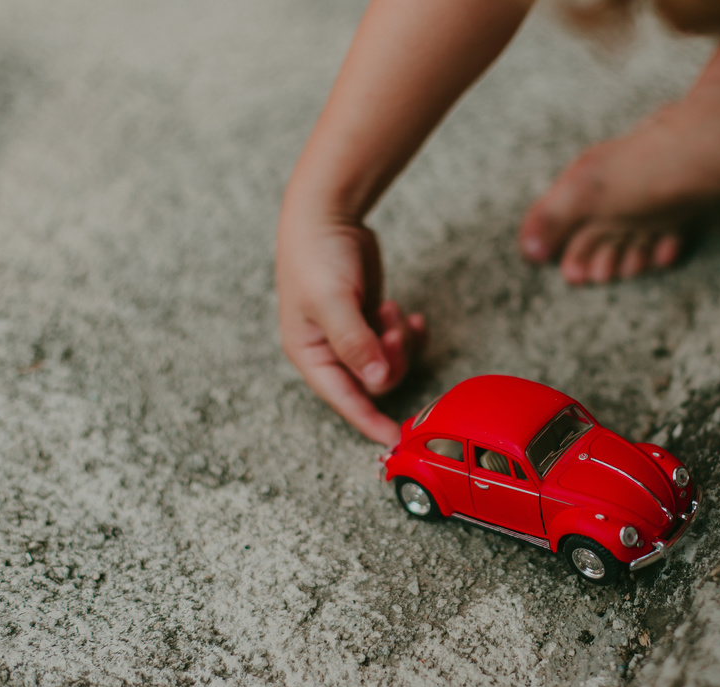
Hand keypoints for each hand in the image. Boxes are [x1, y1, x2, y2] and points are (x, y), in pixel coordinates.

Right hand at [276, 215, 425, 444]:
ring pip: (389, 363)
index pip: (343, 400)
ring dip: (400, 344)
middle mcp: (330, 351)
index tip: (395, 439)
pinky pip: (397, 344)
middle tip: (393, 330)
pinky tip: (409, 316)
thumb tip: (375, 380)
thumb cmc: (316, 257)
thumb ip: (355, 342)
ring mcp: (352, 336)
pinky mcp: (370, 321)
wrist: (326, 215)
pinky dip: (408, 333)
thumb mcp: (332, 301)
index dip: (369, 421)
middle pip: (373, 382)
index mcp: (310, 354)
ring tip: (394, 313)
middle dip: (391, 360)